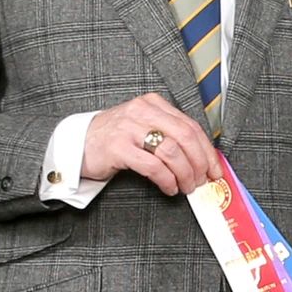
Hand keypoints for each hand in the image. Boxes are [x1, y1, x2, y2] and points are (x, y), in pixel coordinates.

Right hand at [82, 92, 218, 196]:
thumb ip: (169, 136)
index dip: (207, 150)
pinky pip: (153, 166)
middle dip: (199, 163)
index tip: (215, 169)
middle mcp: (142, 111)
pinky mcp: (118, 147)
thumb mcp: (144, 128)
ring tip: (186, 187)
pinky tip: (169, 188)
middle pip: (185, 137)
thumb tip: (201, 159)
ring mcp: (129, 128)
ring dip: (185, 174)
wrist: (77, 143)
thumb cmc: (115, 139)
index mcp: (153, 104)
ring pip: (172, 152)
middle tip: (203, 180)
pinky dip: (167, 180)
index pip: (190, 126)